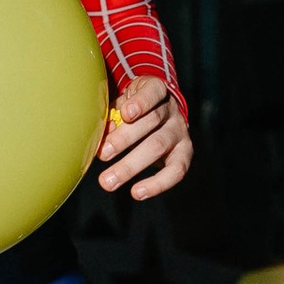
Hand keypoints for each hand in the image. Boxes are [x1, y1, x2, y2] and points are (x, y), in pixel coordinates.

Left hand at [97, 76, 191, 199]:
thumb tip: (98, 138)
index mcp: (156, 90)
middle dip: (125, 139)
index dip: (141, 102)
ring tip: (108, 181)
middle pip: (152, 121)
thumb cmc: (134, 109)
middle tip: (103, 154)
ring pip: (158, 146)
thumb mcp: (123, 105)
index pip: (153, 91)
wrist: (161, 114)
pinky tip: (137, 193)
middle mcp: (172, 110)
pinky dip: (156, 184)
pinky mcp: (184, 153)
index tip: (126, 113)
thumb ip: (113, 117)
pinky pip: (175, 171)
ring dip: (131, 165)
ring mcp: (180, 132)